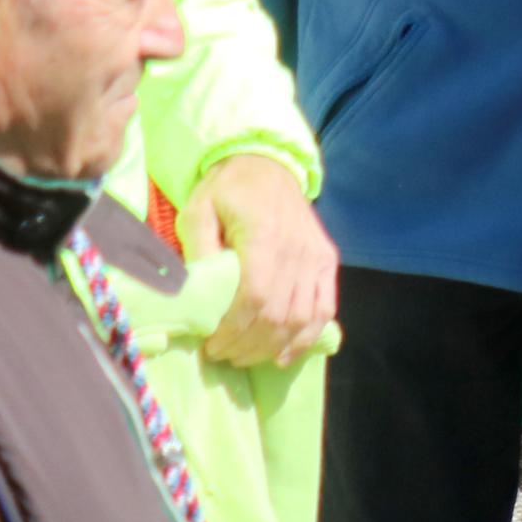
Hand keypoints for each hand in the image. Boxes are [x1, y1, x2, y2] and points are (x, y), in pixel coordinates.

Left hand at [194, 154, 338, 367]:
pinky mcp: (327, 260)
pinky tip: (283, 355)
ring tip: (245, 356)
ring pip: (302, 317)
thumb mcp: (198, 210)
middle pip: (278, 314)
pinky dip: (307, 337)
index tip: (211, 345)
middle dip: (248, 345)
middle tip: (222, 354)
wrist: (267, 165)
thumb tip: (194, 293)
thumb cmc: (227, 190)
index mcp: (264, 235)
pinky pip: (325, 307)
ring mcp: (316, 255)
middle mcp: (297, 248)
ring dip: (273, 346)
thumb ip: (197, 249)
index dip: (234, 330)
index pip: (255, 297)